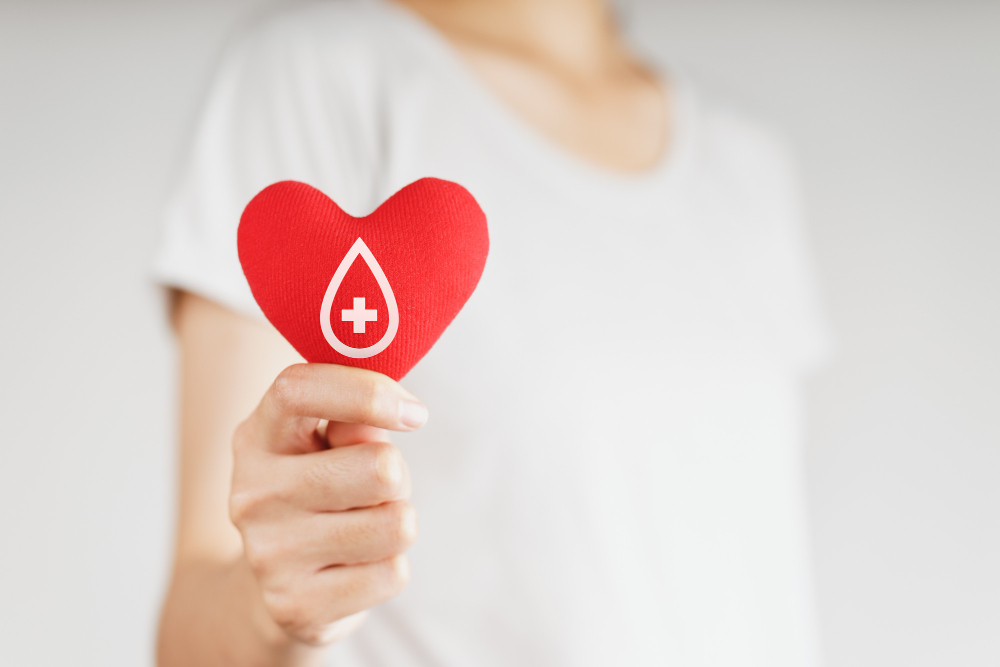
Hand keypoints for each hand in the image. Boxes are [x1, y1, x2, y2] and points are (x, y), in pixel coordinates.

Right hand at [229, 363, 426, 645]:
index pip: (298, 390)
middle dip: (397, 478)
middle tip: (374, 491)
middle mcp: (253, 493)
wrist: (280, 586)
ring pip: (396, 524)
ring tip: (364, 527)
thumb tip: (392, 414)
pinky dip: (389, 568)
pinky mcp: (296, 605)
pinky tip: (355, 567)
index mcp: (258, 437)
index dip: (367, 392)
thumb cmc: (321, 491)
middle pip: (380, 468)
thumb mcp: (328, 444)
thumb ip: (357, 421)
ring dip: (397, 523)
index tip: (414, 414)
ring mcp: (269, 553)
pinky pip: (393, 574)